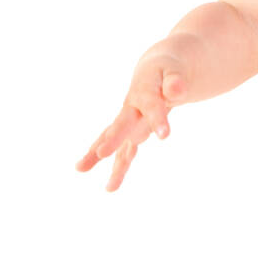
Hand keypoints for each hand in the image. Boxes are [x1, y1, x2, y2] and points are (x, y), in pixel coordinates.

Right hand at [75, 47, 189, 190]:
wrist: (155, 70)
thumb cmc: (168, 70)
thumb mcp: (175, 72)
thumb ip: (176, 82)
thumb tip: (178, 91)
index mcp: (145, 90)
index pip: (152, 105)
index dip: (158, 119)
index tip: (165, 136)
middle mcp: (132, 107)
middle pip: (122, 123)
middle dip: (114, 138)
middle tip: (102, 152)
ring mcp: (128, 120)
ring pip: (113, 138)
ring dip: (97, 154)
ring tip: (79, 169)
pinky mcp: (130, 131)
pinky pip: (123, 150)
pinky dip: (118, 167)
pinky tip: (111, 186)